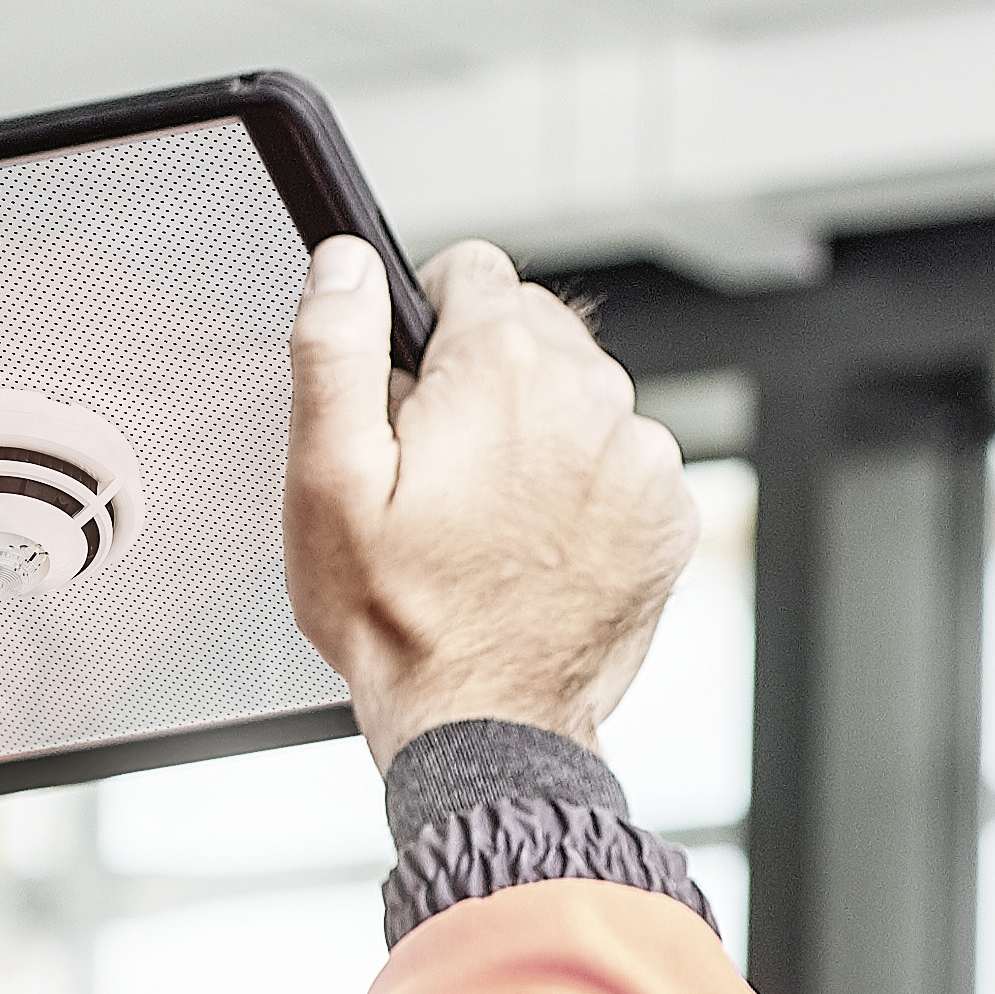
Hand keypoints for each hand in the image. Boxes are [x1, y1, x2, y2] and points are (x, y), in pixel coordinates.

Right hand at [284, 236, 694, 765]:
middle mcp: (593, 398)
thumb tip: (346, 264)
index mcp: (506, 369)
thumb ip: (333, 350)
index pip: (473, 271)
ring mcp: (642, 459)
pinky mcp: (668, 515)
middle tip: (435, 469)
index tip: (407, 391)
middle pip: (532, 330)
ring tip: (484, 516)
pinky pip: (620, 460)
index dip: (425, 325)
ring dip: (537, 430)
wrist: (484, 729)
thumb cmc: (399, 618)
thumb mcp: (326, 479)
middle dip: (482, 376)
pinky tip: (534, 544)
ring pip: (580, 396)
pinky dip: (582, 486)